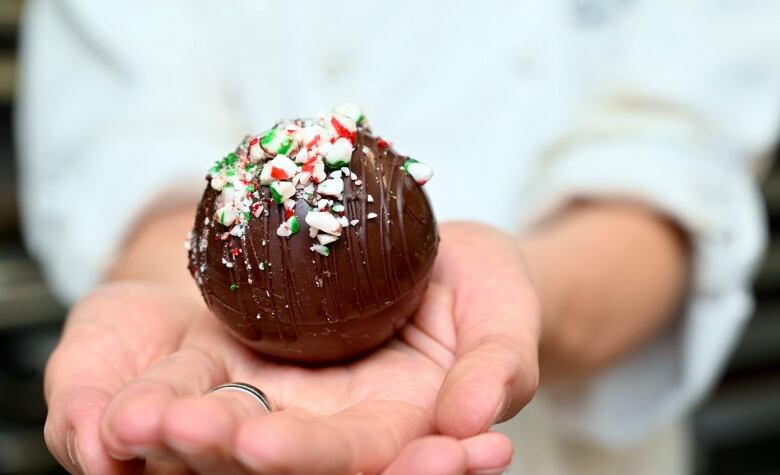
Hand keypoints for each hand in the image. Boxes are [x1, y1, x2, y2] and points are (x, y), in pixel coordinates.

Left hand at [44, 222, 540, 473]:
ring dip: (174, 424)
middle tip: (158, 431)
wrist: (442, 253)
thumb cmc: (481, 283)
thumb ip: (498, 366)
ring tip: (124, 418)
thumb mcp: (505, 309)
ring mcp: (292, 390)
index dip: (307, 454)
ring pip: (226, 418)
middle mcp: (336, 421)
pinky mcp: (257, 352)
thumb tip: (475, 420)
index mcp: (399, 426)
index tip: (256, 444)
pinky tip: (116, 394)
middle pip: (272, 449)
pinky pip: (206, 376)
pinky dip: (164, 387)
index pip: (354, 456)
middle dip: (217, 447)